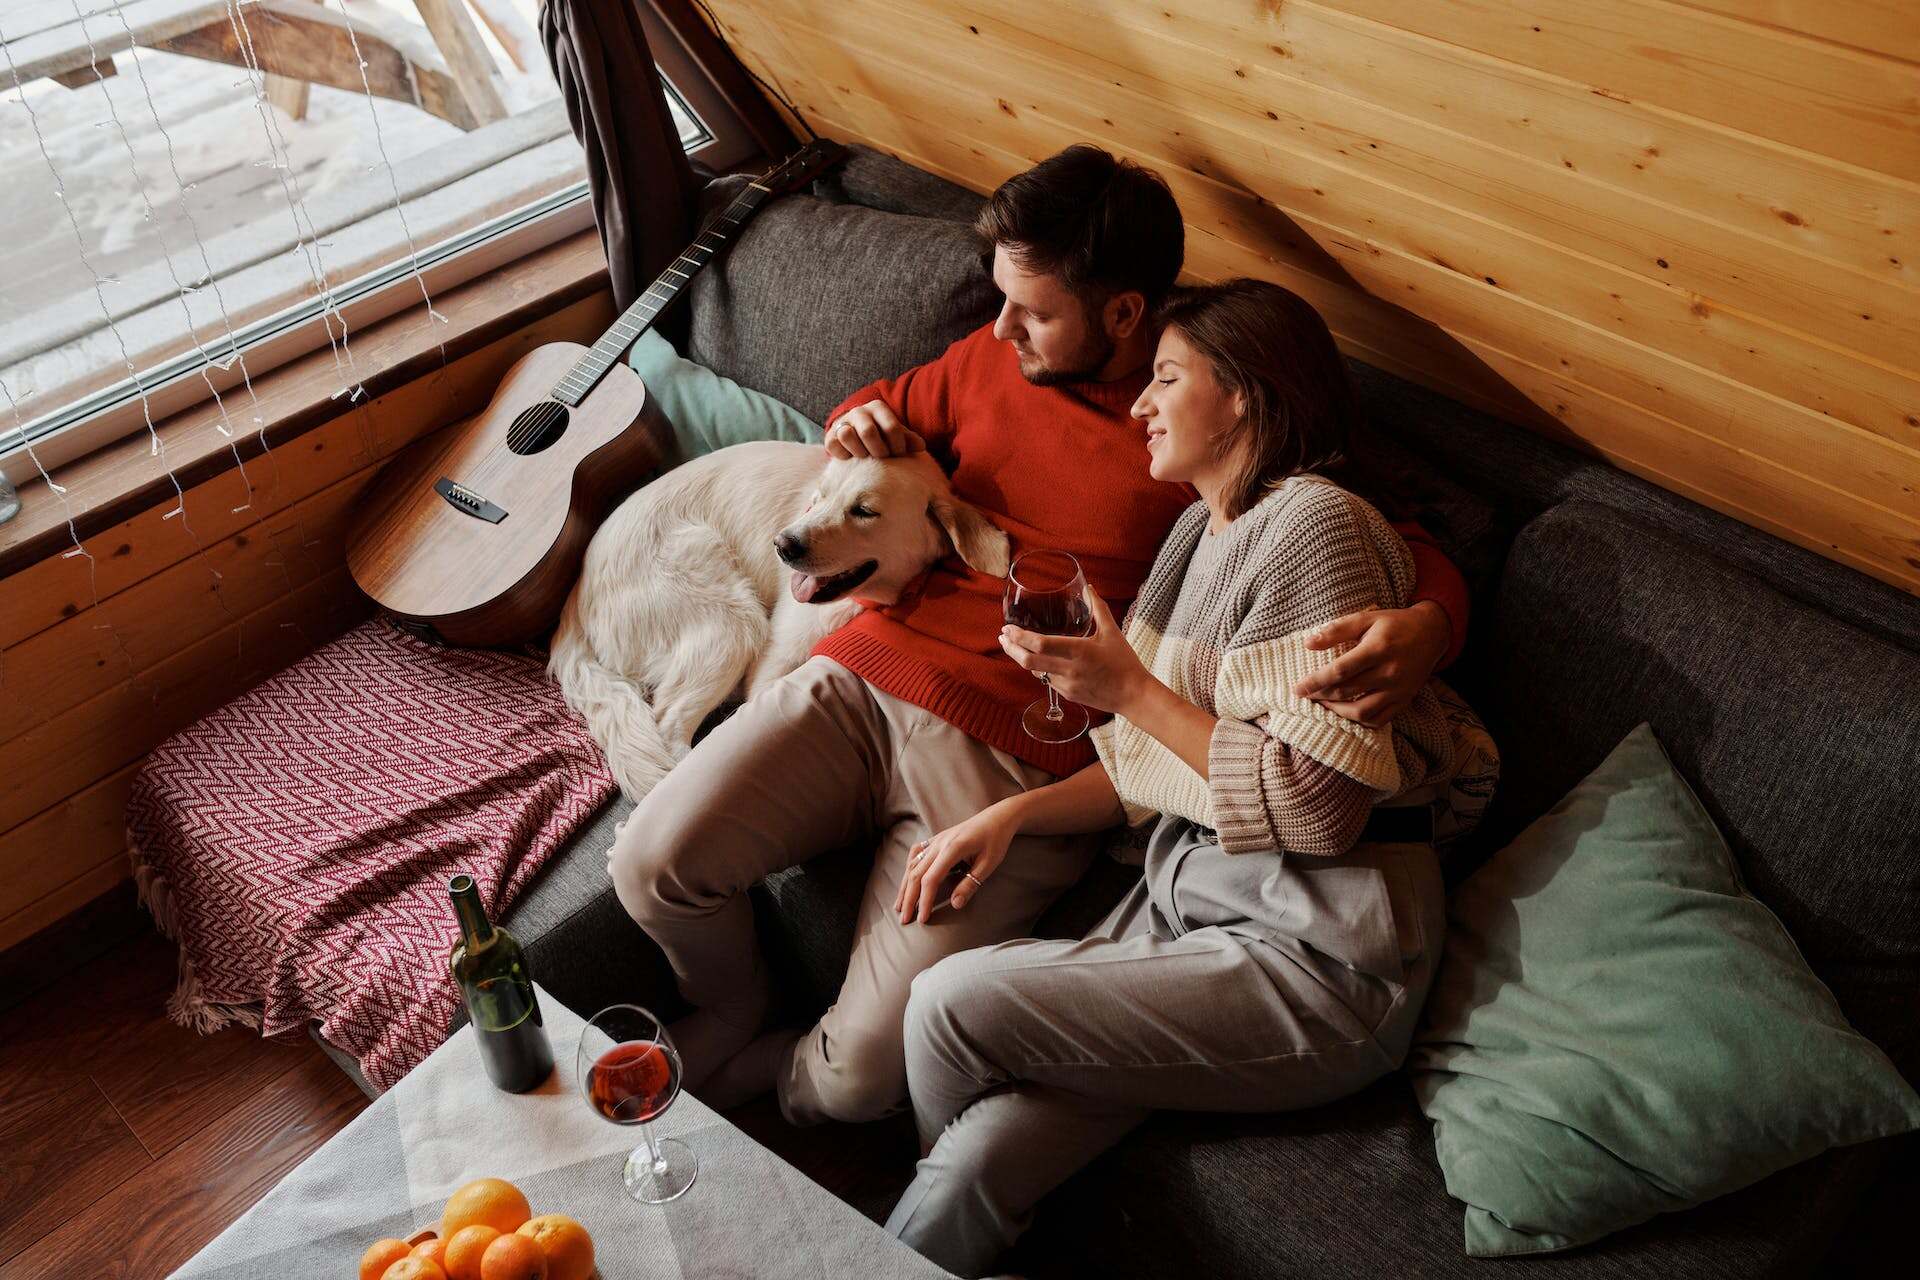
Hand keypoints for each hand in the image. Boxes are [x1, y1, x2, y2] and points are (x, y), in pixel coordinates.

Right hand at [824, 399, 925, 458]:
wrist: (856, 435)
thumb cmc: (882, 436)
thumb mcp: (896, 435)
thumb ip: (909, 440)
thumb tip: (921, 446)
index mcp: (878, 408)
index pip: (891, 427)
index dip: (898, 445)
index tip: (899, 454)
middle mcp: (858, 411)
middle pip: (868, 432)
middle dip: (879, 450)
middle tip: (883, 458)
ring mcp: (842, 423)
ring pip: (847, 435)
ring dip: (860, 452)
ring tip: (868, 458)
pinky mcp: (830, 437)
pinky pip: (834, 446)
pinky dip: (845, 455)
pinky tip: (853, 459)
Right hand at [895, 805, 1018, 924]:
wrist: (997, 818)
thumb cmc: (996, 841)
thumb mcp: (988, 865)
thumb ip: (970, 884)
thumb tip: (955, 904)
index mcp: (952, 849)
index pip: (931, 879)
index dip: (925, 900)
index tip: (922, 919)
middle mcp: (939, 843)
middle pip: (916, 873)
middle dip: (908, 898)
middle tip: (904, 920)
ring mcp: (935, 840)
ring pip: (912, 864)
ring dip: (904, 886)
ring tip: (898, 905)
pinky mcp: (935, 839)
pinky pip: (915, 853)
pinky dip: (908, 868)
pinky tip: (906, 880)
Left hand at [998, 585, 1148, 714]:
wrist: (1133, 694)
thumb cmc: (1124, 661)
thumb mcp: (1112, 632)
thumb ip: (1099, 609)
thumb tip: (1089, 588)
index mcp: (1079, 651)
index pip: (1040, 644)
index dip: (1020, 636)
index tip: (1008, 628)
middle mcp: (1069, 670)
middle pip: (1028, 661)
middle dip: (1011, 648)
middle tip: (1003, 637)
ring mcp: (1067, 685)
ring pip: (1035, 672)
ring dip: (1023, 659)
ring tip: (1015, 646)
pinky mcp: (1068, 696)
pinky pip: (1047, 681)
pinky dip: (1040, 669)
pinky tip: (1037, 661)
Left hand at [1292, 600, 1451, 728]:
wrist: (1432, 633)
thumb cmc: (1394, 624)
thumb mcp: (1367, 618)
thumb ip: (1337, 630)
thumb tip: (1308, 644)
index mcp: (1378, 649)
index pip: (1340, 671)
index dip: (1316, 681)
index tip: (1297, 688)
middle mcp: (1390, 672)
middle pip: (1347, 692)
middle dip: (1321, 696)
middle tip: (1306, 694)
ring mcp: (1399, 690)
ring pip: (1362, 712)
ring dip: (1337, 712)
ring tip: (1323, 703)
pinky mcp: (1405, 700)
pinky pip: (1379, 720)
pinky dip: (1359, 721)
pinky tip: (1345, 712)